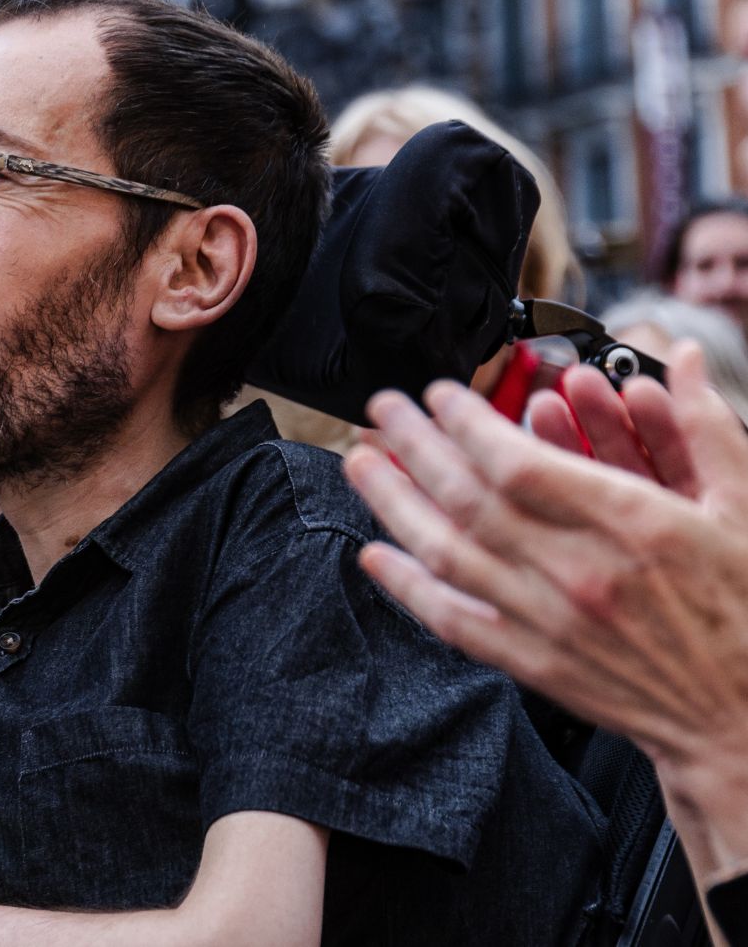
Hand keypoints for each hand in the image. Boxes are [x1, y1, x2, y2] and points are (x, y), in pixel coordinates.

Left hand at [342, 342, 747, 771]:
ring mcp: (549, 621)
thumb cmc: (740, 604)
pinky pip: (453, 619)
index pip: (519, 464)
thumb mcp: (740, 507)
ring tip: (360, 462)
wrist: (739, 712)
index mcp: (632, 526)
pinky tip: (374, 553)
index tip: (442, 394)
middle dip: (416, 445)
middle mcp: (581, 573)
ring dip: (394, 503)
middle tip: (383, 409)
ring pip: (447, 554)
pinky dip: (407, 586)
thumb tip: (678, 356)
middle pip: (468, 499)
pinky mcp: (533, 662)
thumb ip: (705, 426)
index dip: (469, 423)